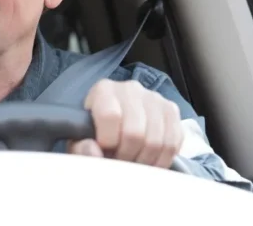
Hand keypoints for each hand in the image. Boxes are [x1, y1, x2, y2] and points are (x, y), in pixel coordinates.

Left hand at [68, 79, 182, 167]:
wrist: (113, 125)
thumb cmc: (94, 133)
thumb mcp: (79, 141)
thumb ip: (81, 148)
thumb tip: (94, 151)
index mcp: (104, 90)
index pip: (110, 116)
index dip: (107, 142)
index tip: (104, 151)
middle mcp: (131, 89)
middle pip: (135, 132)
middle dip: (126, 156)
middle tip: (119, 161)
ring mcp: (155, 98)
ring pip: (156, 141)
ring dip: (143, 161)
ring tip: (131, 163)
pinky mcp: (172, 111)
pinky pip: (173, 143)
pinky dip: (161, 160)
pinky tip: (148, 162)